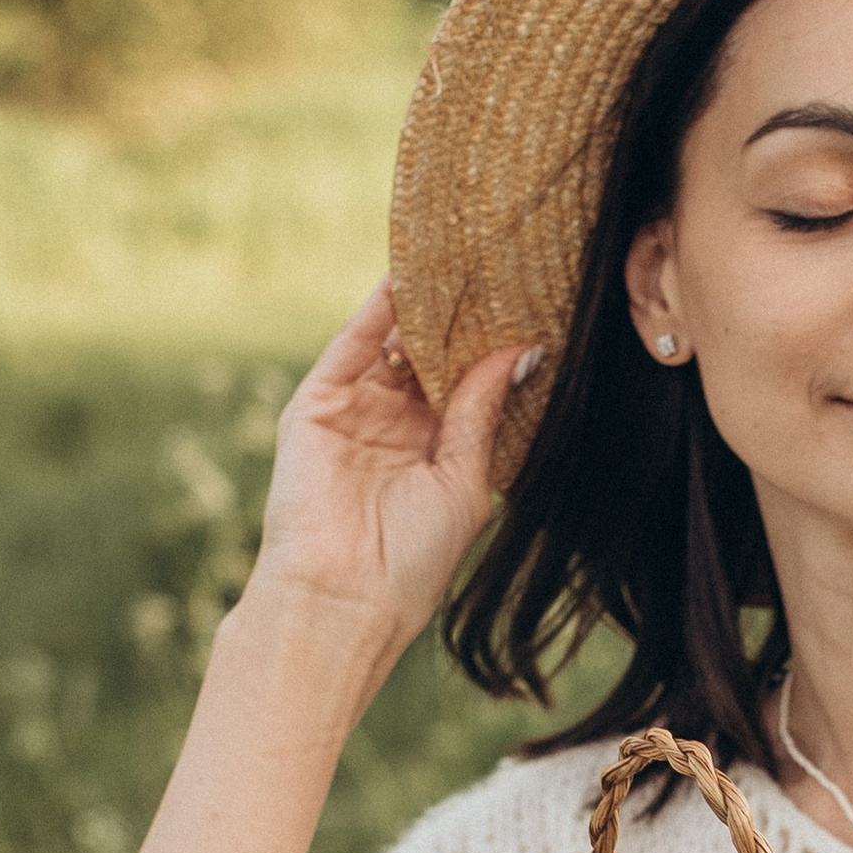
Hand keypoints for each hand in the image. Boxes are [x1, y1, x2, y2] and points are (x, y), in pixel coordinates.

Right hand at [247, 276, 531, 664]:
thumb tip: (524, 350)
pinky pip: (353, 342)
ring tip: (465, 253)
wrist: (342, 599)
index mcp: (438, 451)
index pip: (469, 383)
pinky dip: (380, 306)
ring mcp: (355, 411)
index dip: (495, 346)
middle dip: (464, 314)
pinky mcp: (317, 403)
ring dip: (425, 301)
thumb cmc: (412, 561)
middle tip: (504, 263)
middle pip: (433, 354)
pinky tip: (409, 271)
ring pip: (395, 340)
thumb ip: (483, 412)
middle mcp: (396, 426)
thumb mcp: (465, 481)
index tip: (535, 303)